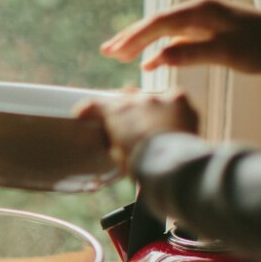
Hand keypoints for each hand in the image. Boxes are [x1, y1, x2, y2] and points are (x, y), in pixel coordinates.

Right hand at [76, 90, 198, 173]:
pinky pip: (173, 98)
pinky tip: (174, 121)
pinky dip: (172, 108)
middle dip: (125, 112)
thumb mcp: (117, 155)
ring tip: (156, 128)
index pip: (95, 106)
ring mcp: (157, 97)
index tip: (82, 113)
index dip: (88, 110)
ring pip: (150, 99)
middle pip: (125, 100)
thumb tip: (112, 138)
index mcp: (115, 113)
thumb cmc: (141, 164)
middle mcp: (134, 100)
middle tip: (130, 126)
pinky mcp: (178, 99)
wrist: (172, 164)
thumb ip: (111, 140)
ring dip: (149, 111)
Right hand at [100, 0, 260, 73]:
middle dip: (130, 37)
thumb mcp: (227, 52)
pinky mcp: (205, 32)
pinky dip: (158, 50)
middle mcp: (198, 11)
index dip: (135, 37)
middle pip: (156, 23)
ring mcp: (201, 21)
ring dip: (140, 42)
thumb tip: (157, 58)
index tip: (115, 53)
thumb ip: (191, 54)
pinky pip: (174, 39)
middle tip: (106, 52)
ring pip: (162, 30)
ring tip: (116, 54)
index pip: (159, 22)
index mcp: (202, 11)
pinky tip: (146, 63)